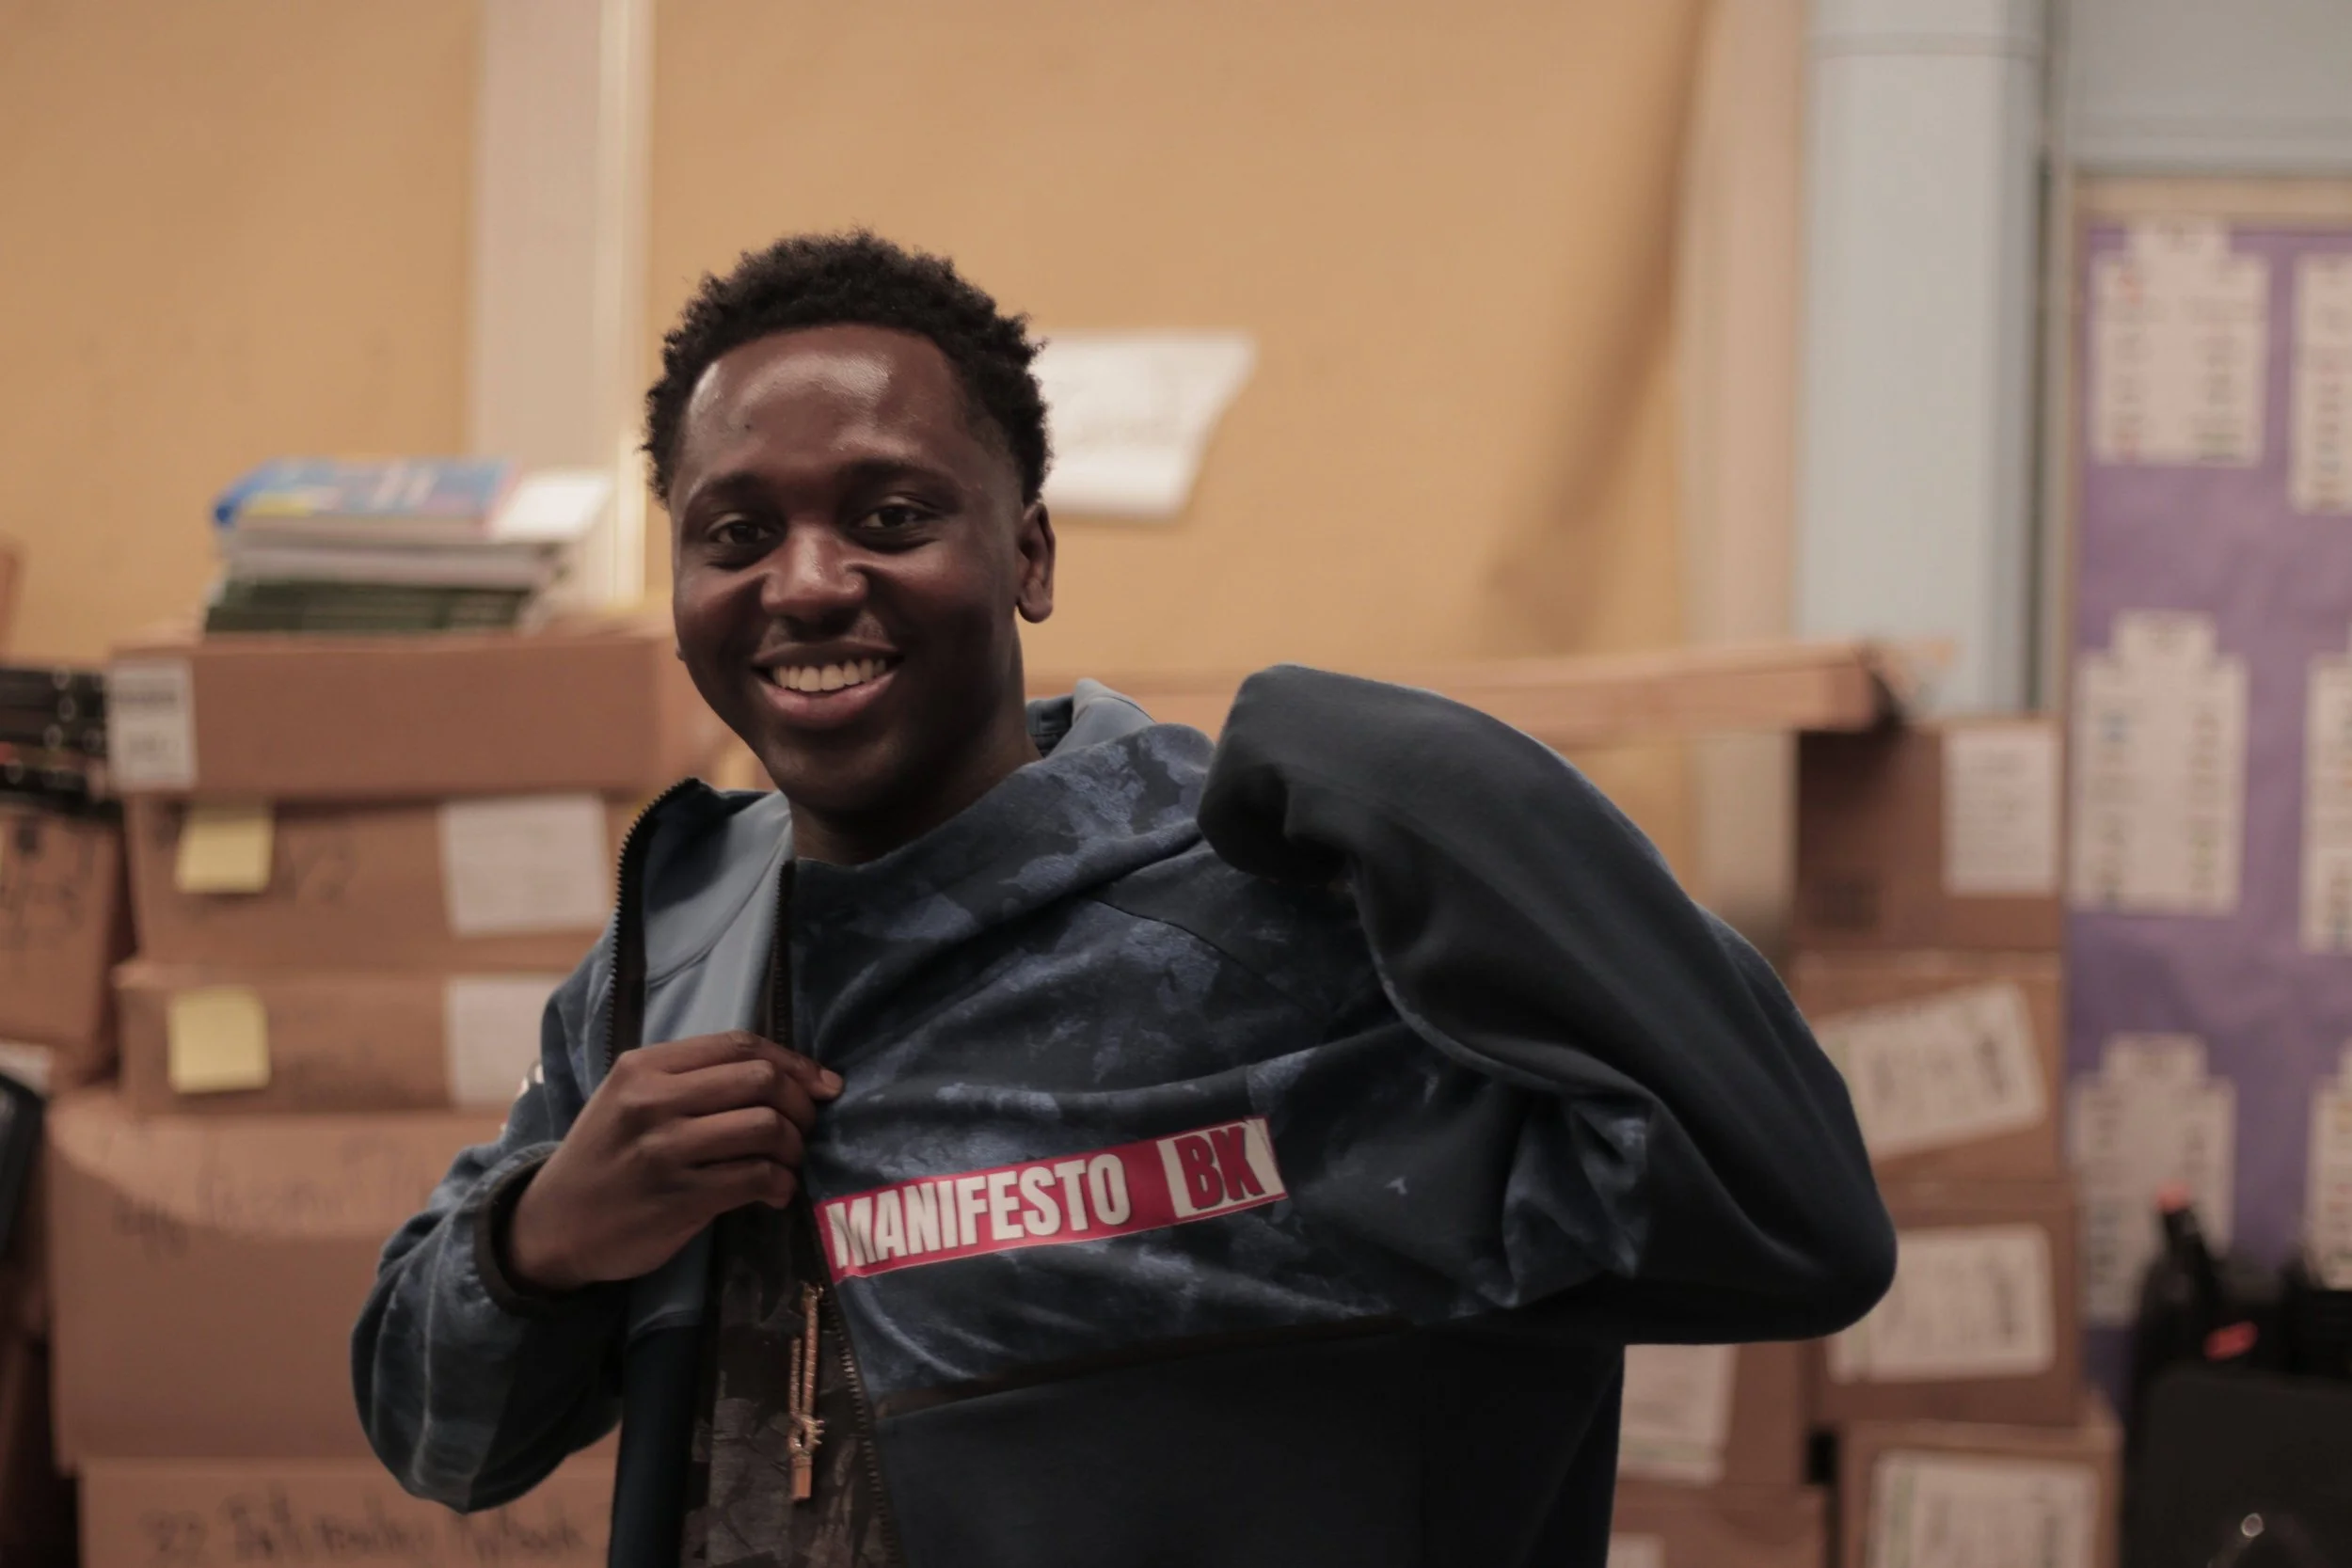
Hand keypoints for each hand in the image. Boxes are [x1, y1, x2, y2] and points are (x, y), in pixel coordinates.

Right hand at [503, 1031, 842, 1292]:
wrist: (552, 1225)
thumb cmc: (604, 1157)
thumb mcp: (630, 1100)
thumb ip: (691, 1080)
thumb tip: (781, 1075)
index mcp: (644, 1067)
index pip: (740, 1045)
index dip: (794, 1062)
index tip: (822, 1084)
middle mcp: (653, 1101)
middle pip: (760, 1080)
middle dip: (799, 1104)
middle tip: (803, 1128)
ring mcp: (665, 1150)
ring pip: (764, 1127)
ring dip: (793, 1147)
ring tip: (787, 1162)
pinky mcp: (678, 1198)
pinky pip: (754, 1178)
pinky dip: (780, 1184)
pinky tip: (776, 1191)